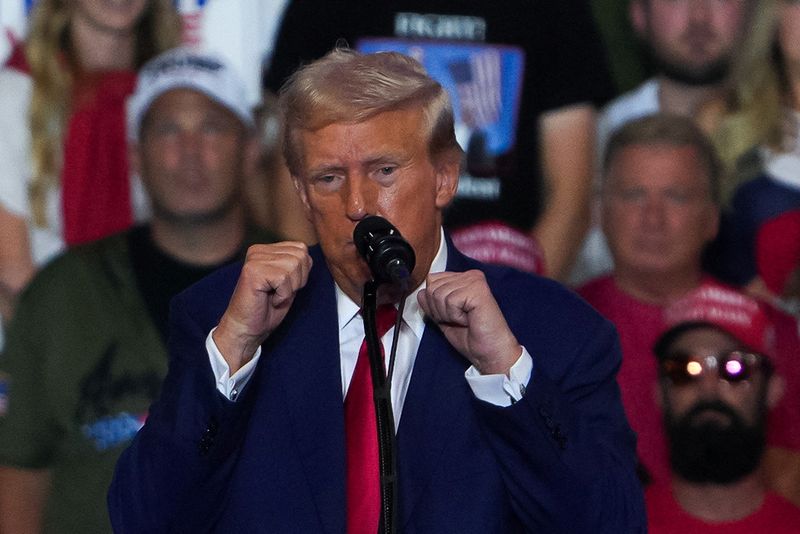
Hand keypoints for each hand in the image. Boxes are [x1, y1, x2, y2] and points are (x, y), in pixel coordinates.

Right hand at [213, 242, 311, 372]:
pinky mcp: (252, 271)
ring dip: (290, 288)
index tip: (284, 287)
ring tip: (274, 296)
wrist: (246, 329)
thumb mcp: (289, 283)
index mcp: (267, 250)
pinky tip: (269, 300)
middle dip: (298, 280)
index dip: (302, 273)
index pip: (301, 248)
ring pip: (294, 265)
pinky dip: (283, 295)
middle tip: (280, 293)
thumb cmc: (267, 310)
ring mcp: (254, 259)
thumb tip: (308, 254)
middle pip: (301, 256)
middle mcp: (258, 250)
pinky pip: (283, 278)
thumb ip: (297, 265)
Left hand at [417, 270, 521, 374]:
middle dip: (439, 309)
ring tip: (464, 320)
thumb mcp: (443, 318)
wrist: (489, 353)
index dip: (434, 304)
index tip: (452, 316)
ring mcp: (474, 280)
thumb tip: (421, 293)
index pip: (431, 280)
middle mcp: (470, 276)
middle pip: (432, 287)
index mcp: (463, 279)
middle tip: (459, 319)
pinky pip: (450, 301)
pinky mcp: (478, 289)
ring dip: (447, 314)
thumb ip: (432, 303)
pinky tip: (469, 320)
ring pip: (439, 294)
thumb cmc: (471, 338)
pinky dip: (455, 316)